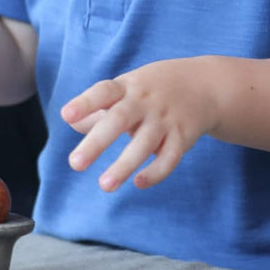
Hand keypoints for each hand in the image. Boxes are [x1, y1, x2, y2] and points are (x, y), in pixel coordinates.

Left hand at [60, 57, 220, 191]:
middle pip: (119, 120)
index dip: (85, 103)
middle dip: (97, 143)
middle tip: (75, 164)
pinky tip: (138, 183)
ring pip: (145, 143)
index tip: (65, 115)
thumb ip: (98, 107)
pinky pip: (170, 157)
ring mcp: (165, 119)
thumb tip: (71, 123)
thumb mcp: (125, 89)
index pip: (103, 92)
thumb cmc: (151, 90)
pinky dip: (156, 172)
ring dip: (124, 165)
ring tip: (104, 185)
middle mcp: (144, 102)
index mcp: (126, 87)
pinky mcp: (182, 136)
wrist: (204, 84)